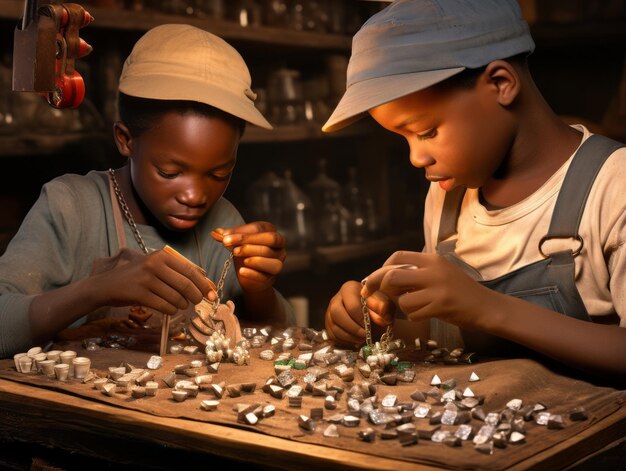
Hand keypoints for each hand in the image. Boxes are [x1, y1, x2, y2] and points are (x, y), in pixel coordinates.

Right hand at [89, 247, 213, 315]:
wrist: (107, 285)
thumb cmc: (136, 277)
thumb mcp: (155, 266)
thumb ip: (176, 271)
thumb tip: (203, 284)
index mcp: (161, 255)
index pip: (190, 270)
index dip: (203, 284)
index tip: (212, 294)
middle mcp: (154, 264)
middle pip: (185, 285)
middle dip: (196, 296)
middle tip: (198, 302)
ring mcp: (146, 279)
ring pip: (176, 297)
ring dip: (182, 304)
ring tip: (181, 305)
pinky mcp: (140, 294)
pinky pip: (165, 306)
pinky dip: (171, 309)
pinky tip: (171, 309)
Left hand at [212, 221, 285, 293]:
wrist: (249, 277)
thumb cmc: (245, 255)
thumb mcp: (236, 243)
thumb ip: (228, 237)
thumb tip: (216, 231)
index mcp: (272, 232)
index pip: (260, 228)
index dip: (242, 232)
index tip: (225, 235)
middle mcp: (279, 246)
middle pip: (271, 239)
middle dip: (249, 240)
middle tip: (228, 243)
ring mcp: (278, 262)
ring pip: (271, 258)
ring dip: (253, 255)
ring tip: (235, 254)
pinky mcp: (271, 277)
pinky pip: (265, 275)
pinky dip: (252, 273)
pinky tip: (241, 271)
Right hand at [325, 280, 393, 347]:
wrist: (372, 313)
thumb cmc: (376, 305)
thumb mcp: (383, 303)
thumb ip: (382, 307)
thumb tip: (381, 316)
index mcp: (348, 289)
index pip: (351, 305)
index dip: (361, 319)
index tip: (370, 326)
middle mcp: (336, 299)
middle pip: (337, 314)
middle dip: (353, 328)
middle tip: (365, 335)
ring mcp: (329, 312)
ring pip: (334, 326)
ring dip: (349, 337)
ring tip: (362, 339)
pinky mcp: (328, 325)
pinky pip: (332, 335)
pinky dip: (345, 341)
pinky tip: (356, 341)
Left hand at [362, 251, 492, 330]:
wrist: (487, 306)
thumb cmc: (460, 291)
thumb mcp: (441, 272)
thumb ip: (418, 271)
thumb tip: (385, 276)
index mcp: (432, 259)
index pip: (397, 256)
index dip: (382, 268)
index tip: (378, 280)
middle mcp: (434, 271)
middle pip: (391, 276)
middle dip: (381, 288)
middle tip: (381, 296)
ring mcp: (438, 289)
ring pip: (401, 300)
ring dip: (402, 307)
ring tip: (415, 307)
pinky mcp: (441, 306)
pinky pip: (413, 314)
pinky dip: (414, 316)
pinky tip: (424, 314)